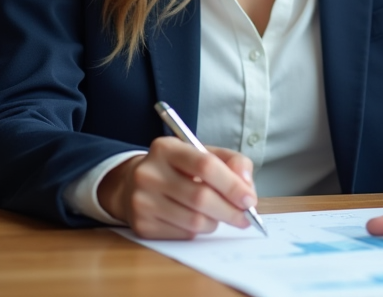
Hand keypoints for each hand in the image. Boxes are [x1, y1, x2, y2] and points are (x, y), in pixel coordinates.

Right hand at [97, 136, 257, 238]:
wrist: (133, 185)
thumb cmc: (178, 169)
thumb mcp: (203, 154)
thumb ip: (232, 163)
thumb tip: (246, 186)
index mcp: (166, 148)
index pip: (205, 165)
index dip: (232, 185)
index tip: (249, 200)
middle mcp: (149, 173)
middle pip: (201, 197)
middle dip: (230, 211)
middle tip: (246, 218)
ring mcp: (142, 201)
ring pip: (194, 221)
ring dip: (215, 222)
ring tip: (218, 216)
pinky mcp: (141, 226)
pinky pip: (183, 235)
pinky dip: (198, 231)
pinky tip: (196, 221)